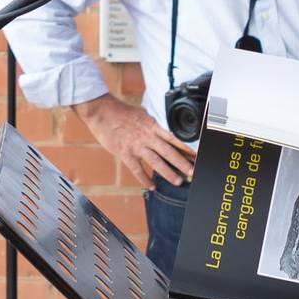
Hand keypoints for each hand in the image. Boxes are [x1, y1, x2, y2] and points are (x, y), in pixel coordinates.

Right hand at [74, 95, 194, 184]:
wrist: (102, 111)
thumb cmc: (121, 112)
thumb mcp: (142, 114)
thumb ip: (152, 124)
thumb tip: (163, 129)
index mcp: (153, 125)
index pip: (174, 138)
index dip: (186, 147)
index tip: (196, 155)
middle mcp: (147, 136)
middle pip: (169, 151)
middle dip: (182, 162)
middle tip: (193, 171)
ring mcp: (136, 145)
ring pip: (156, 162)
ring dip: (168, 173)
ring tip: (178, 181)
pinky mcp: (125, 153)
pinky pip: (137, 169)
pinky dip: (145, 179)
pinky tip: (151, 186)